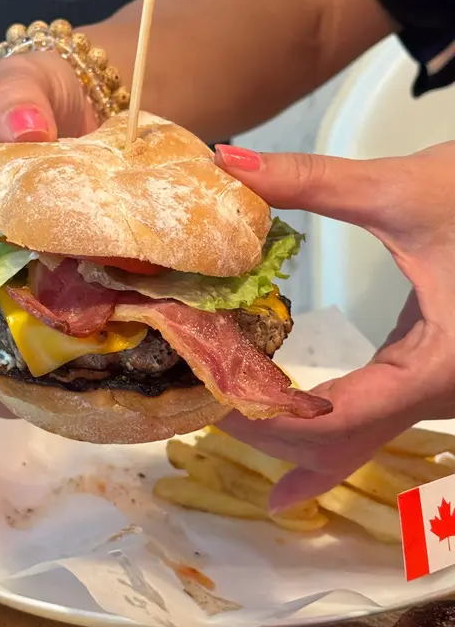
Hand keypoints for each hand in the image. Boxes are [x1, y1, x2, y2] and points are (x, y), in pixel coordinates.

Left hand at [215, 141, 454, 507]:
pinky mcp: (426, 374)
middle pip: (340, 440)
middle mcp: (442, 395)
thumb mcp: (401, 190)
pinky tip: (283, 462)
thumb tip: (229, 164)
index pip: (336, 420)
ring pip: (355, 439)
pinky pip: (370, 420)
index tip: (206, 394)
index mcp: (440, 366)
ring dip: (287, 433)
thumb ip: (312, 181)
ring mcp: (437, 392)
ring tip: (220, 414)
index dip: (264, 418)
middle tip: (196, 401)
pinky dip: (319, 430)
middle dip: (266, 429)